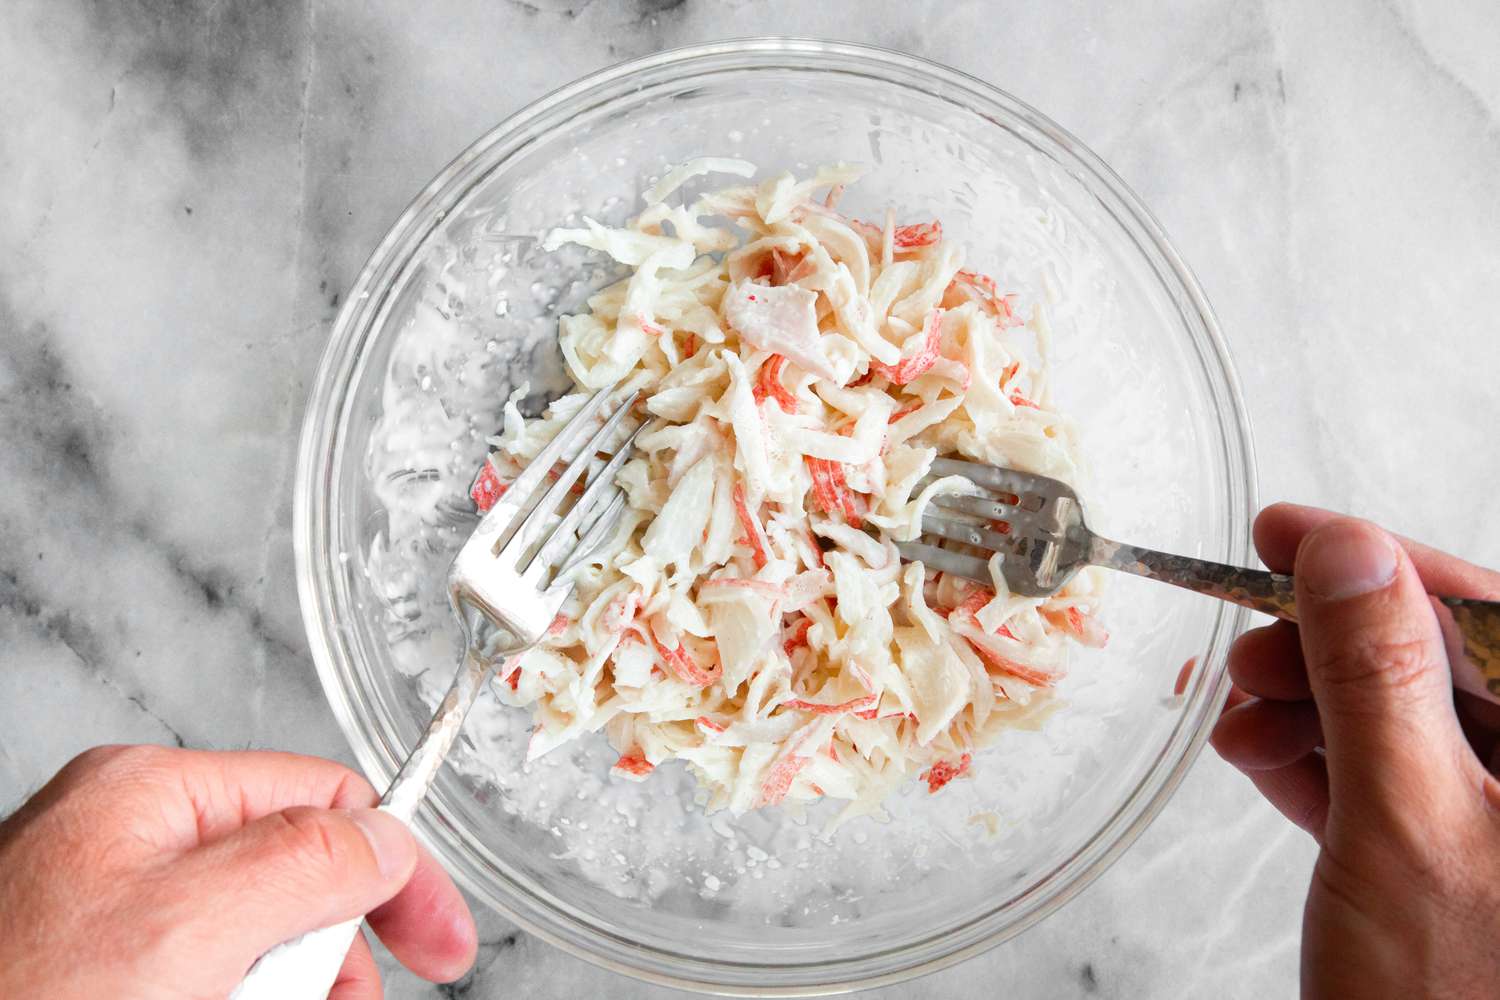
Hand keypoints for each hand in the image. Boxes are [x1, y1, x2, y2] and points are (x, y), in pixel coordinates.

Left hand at [0, 746, 476, 998]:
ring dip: (281, 992)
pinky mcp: (99, 979)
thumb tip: (387, 842)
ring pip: (248, 949)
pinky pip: (202, 981)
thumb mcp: (186, 930)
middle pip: (290, 880)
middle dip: (329, 955)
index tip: (439, 949)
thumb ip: (302, 864)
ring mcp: (105, 922)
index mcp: (148, 800)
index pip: (321, 801)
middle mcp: (125, 848)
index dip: (395, 872)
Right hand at [1211, 503, 1499, 998]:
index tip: (1284, 532)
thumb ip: (1378, 678)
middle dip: (1331, 646)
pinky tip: (1261, 760)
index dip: (1381, 562)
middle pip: (1445, 666)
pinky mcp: (1466, 870)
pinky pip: (1395, 786)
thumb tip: (1345, 550)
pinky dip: (1322, 765)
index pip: (1489, 616)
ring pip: (1411, 724)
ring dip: (1313, 707)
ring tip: (1238, 719)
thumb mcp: (1404, 824)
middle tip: (1245, 645)